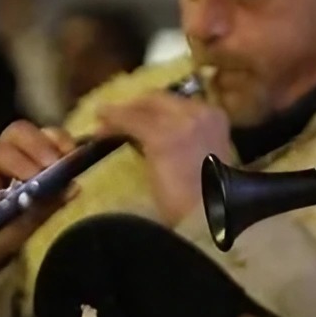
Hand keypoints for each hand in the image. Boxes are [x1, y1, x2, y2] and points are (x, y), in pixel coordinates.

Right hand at [0, 122, 81, 282]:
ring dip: (16, 162)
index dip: (58, 140)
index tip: (72, 156)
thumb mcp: (33, 216)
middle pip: (17, 132)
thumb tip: (75, 187)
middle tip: (52, 166)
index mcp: (22, 156)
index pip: (42, 134)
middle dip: (38, 146)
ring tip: (32, 176)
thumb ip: (52, 201)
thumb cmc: (6, 228)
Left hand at [98, 89, 235, 228]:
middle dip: (135, 107)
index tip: (137, 116)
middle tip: (113, 117)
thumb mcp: (203, 160)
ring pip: (142, 110)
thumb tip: (152, 139)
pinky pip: (130, 123)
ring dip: (120, 115)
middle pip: (158, 99)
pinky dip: (113, 124)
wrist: (213, 216)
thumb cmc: (210, 199)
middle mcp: (200, 112)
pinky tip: (99, 131)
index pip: (176, 102)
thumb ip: (186, 143)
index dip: (152, 108)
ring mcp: (182, 123)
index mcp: (215, 117)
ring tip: (102, 124)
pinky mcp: (161, 138)